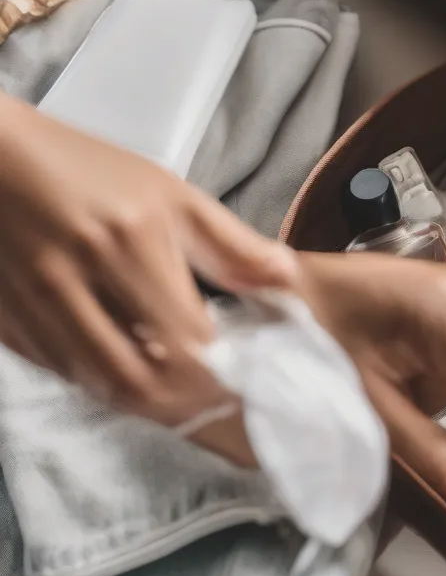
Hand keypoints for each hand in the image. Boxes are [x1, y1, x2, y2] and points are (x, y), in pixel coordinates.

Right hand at [0, 93, 298, 422]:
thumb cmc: (90, 170)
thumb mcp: (172, 196)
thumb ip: (231, 245)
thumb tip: (287, 279)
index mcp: (128, 246)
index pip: (187, 342)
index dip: (222, 373)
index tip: (248, 380)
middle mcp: (75, 282)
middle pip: (139, 381)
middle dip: (185, 404)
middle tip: (217, 404)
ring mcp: (32, 307)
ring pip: (99, 387)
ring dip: (147, 401)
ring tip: (182, 395)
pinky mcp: (6, 323)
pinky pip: (64, 375)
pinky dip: (104, 386)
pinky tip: (132, 374)